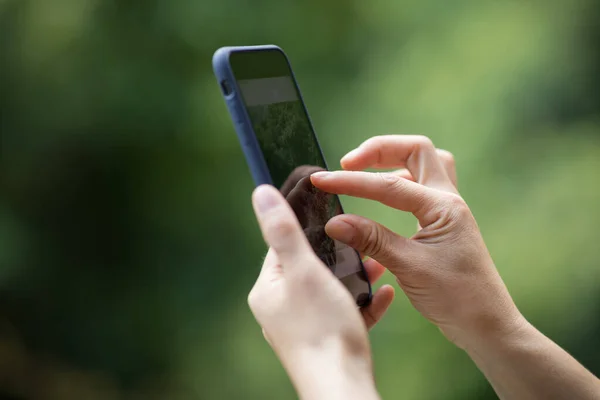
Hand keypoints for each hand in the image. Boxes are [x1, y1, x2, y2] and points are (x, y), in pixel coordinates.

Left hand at [248, 185, 386, 399]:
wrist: (343, 386)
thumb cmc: (322, 329)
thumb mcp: (304, 270)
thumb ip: (283, 231)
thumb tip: (260, 193)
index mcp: (268, 291)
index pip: (281, 248)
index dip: (306, 231)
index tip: (331, 218)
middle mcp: (281, 310)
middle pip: (310, 268)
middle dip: (338, 254)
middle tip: (362, 241)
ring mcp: (303, 328)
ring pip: (330, 291)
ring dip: (355, 277)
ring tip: (379, 263)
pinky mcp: (326, 342)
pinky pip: (345, 314)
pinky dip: (364, 303)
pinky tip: (386, 294)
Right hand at [310, 135, 524, 349]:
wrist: (486, 324)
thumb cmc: (456, 298)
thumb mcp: (410, 267)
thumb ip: (371, 240)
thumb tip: (334, 222)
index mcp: (443, 208)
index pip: (389, 185)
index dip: (351, 181)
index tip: (321, 181)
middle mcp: (449, 200)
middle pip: (417, 151)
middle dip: (380, 150)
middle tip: (348, 163)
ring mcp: (448, 210)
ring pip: (424, 165)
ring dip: (394, 161)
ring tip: (365, 172)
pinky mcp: (443, 223)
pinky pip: (422, 187)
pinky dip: (400, 182)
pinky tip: (383, 197)